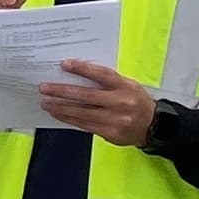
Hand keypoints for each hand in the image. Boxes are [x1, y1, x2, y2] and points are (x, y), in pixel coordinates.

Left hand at [38, 59, 158, 149]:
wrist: (154, 126)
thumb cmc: (137, 101)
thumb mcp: (128, 86)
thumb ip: (108, 82)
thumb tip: (78, 76)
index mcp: (125, 87)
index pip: (102, 75)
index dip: (82, 69)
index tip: (65, 64)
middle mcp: (120, 103)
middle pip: (86, 96)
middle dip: (62, 92)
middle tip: (44, 88)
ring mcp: (115, 120)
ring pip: (82, 114)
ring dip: (61, 108)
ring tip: (46, 103)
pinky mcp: (110, 134)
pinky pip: (85, 126)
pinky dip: (69, 119)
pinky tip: (58, 114)